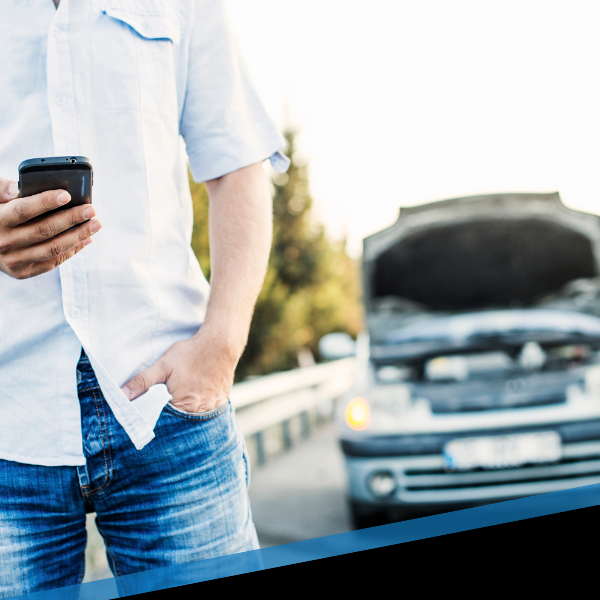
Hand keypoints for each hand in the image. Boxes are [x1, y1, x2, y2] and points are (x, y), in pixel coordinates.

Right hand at [0, 177, 100, 278]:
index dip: (45, 202)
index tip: (67, 195)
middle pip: (44, 230)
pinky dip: (73, 249)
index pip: (22, 210)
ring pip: (53, 249)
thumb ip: (3, 188)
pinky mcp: (23, 272)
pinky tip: (86, 238)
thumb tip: (18, 188)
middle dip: (71, 219)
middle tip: (92, 210)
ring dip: (78, 236)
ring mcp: (14, 260)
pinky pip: (53, 261)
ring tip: (96, 224)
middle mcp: (4, 243)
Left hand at [120, 324, 238, 412]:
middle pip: (181, 422)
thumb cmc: (191, 353)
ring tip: (183, 399)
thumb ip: (142, 382)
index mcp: (182, 405)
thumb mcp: (163, 365)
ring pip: (195, 417)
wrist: (221, 343)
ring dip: (187, 413)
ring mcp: (212, 407)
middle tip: (169, 403)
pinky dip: (201, 407)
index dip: (157, 418)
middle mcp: (199, 411)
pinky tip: (197, 396)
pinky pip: (208, 410)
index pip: (165, 421)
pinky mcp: (221, 401)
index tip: (152, 413)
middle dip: (172, 417)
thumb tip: (121, 396)